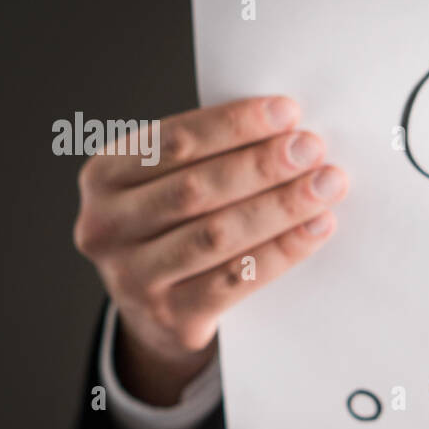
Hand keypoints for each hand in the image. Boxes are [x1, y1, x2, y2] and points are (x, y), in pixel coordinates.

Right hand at [73, 96, 346, 404]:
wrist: (159, 314)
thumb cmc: (176, 229)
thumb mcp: (169, 186)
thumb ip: (211, 158)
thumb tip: (288, 131)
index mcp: (103, 176)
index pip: (174, 142)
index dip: (234, 125)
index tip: (288, 112)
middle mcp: (106, 226)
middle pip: (196, 189)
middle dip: (262, 165)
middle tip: (312, 148)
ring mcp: (133, 277)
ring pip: (217, 235)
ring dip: (280, 206)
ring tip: (325, 185)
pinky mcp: (171, 317)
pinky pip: (237, 278)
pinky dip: (283, 250)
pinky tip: (317, 228)